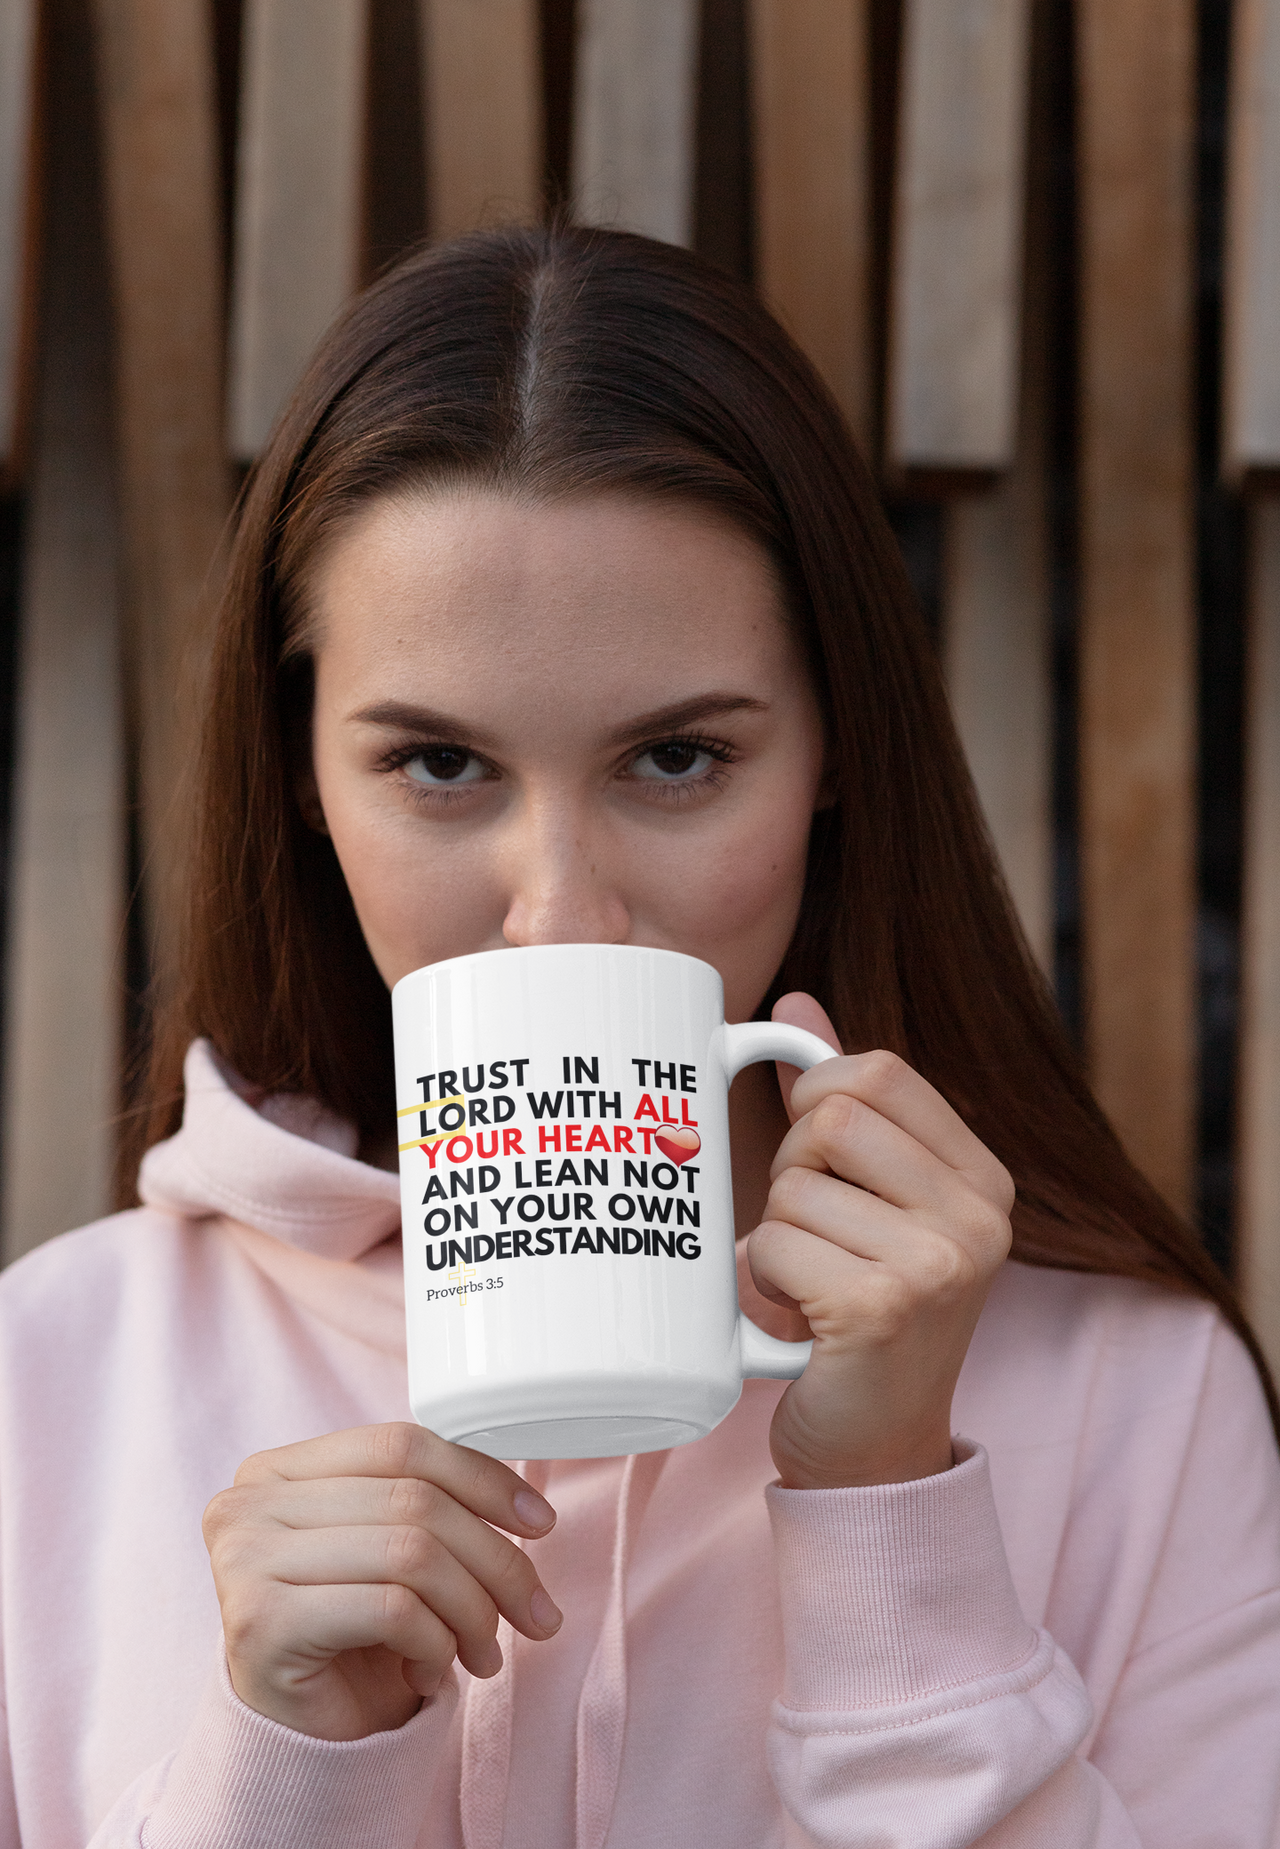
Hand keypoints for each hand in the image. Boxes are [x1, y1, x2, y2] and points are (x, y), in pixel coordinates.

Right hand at [202, 1422, 561, 1740]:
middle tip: (535, 1612)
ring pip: (411, 1552)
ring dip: (472, 1610)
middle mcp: (248, 1503)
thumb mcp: (392, 1551)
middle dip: (496, 1560)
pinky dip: (435, 1644)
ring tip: (482, 1651)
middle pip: (414, 1500)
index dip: (483, 1478)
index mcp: (278, 1469)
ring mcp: (244, 1560)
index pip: (401, 1445)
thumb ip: (431, 1505)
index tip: (540, 1522)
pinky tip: (427, 1673)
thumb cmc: (351, 1637)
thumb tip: (530, 1507)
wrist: (297, 1740)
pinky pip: (392, 1610)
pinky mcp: (261, 1623)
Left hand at [752, 995, 1013, 1490]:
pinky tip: (795, 1319)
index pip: (878, 1071)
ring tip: (807, 1283)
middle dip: (790, 1172)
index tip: (812, 1151)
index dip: (816, 1096)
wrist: (871, 1453)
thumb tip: (793, 1003)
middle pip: (830, 1119)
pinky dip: (758, 1280)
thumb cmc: (858, 1312)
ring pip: (792, 1187)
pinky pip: (770, 1244)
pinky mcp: (884, 1308)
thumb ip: (843, 1105)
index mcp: (983, 1178)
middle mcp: (980, 1217)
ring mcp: (940, 1263)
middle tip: (809, 1232)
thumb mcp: (866, 1201)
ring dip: (771, 1236)